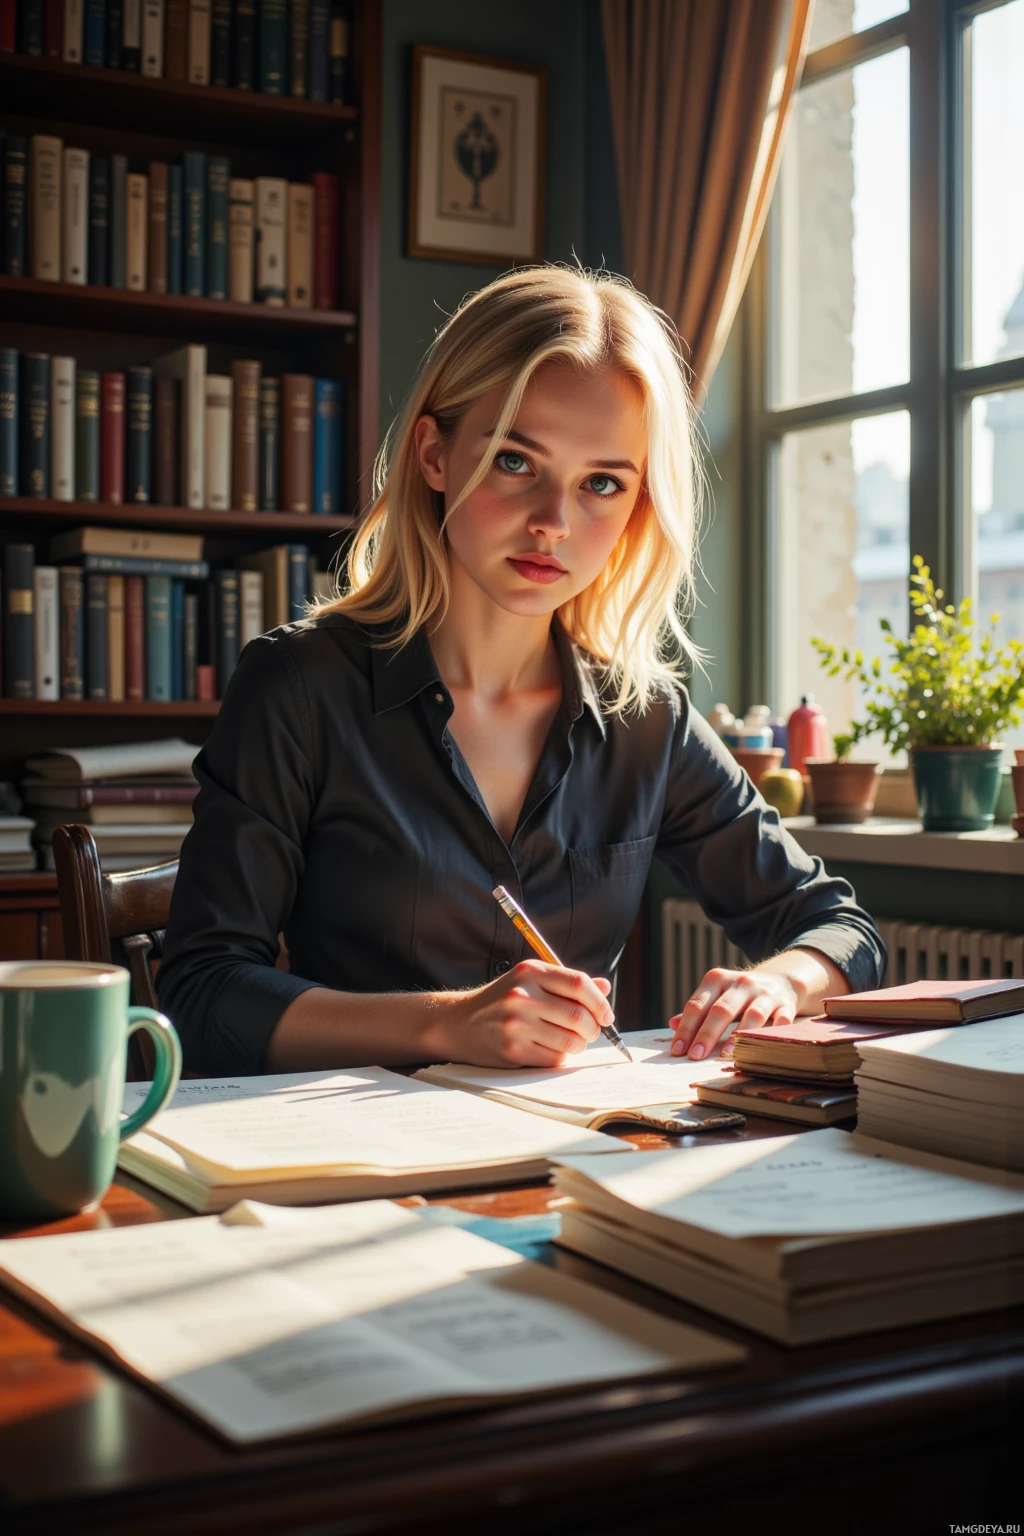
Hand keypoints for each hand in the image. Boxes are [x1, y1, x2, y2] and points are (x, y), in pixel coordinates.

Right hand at [437, 959, 613, 1067]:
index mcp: (530, 971)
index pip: (579, 984)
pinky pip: (554, 1058)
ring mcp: (516, 1024)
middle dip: (593, 1028)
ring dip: (578, 1045)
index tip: (606, 1015)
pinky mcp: (512, 1050)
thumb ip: (566, 983)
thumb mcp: (529, 981)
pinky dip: (559, 1057)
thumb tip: (605, 987)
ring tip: (570, 1041)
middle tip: (590, 1032)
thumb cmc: (502, 1001)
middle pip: (578, 1015)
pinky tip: (548, 1049)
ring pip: (570, 1040)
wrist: (459, 1023)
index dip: (600, 1002)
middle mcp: (522, 995)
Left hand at [669, 966, 798, 1059]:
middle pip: (721, 1010)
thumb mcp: (716, 994)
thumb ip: (697, 1010)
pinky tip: (763, 1048)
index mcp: (717, 979)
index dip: (686, 1028)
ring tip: (725, 1055)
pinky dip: (773, 1033)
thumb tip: (672, 1025)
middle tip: (694, 1056)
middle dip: (706, 1034)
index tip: (678, 1050)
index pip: (697, 1005)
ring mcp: (765, 994)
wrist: (780, 979)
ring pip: (752, 1015)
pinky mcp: (786, 1005)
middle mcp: (741, 983)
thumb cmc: (739, 994)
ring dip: (738, 1036)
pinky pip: (781, 1020)